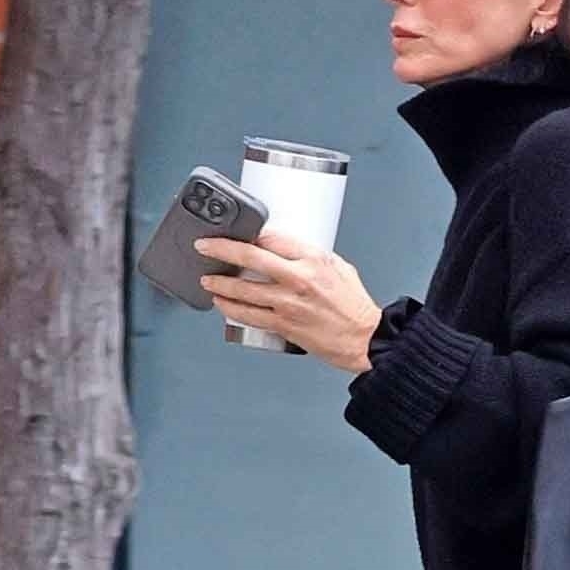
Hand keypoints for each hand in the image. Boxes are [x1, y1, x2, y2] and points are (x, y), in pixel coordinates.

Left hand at [195, 230, 381, 373]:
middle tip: (205, 246)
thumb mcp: (338, 267)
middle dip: (221, 250)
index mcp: (313, 259)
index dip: (249, 232)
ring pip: (243, 290)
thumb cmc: (355, 307)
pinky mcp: (284, 325)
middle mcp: (298, 279)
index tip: (237, 231)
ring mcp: (288, 303)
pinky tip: (222, 304)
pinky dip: (231, 309)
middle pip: (250, 257)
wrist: (365, 339)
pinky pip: (249, 316)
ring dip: (219, 284)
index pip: (272, 237)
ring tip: (207, 280)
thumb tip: (286, 251)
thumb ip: (310, 257)